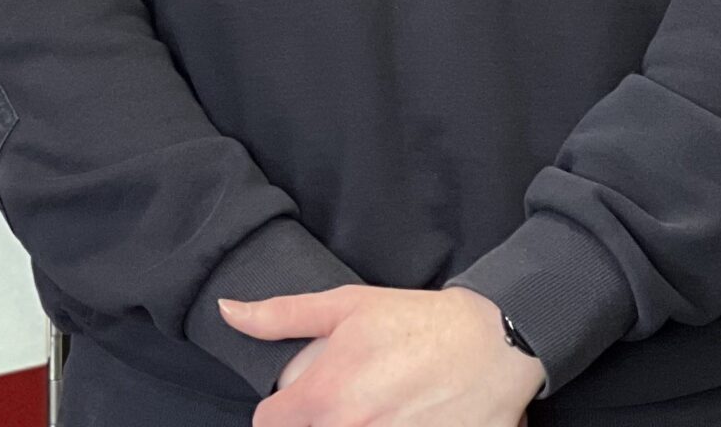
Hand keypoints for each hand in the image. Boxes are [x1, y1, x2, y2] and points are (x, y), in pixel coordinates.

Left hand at [220, 285, 543, 425]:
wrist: (492, 347)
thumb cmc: (415, 322)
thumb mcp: (344, 306)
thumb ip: (281, 316)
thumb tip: (228, 312)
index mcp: (325, 398)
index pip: (267, 425)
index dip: (275, 411)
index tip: (292, 401)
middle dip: (315, 420)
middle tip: (343, 398)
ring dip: (348, 424)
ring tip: (377, 404)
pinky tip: (398, 415)